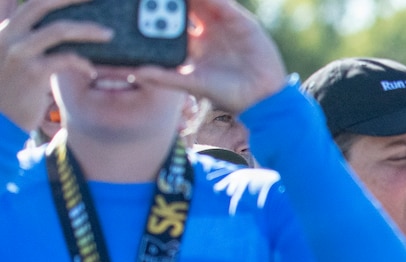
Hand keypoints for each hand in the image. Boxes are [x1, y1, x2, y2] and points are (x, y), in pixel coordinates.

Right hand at [0, 0, 105, 131]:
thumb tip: (47, 19)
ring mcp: (19, 52)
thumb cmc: (10, 87)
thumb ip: (24, 34)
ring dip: (88, 30)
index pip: (30, 2)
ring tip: (108, 34)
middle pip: (40, 4)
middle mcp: (8, 34)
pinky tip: (93, 70)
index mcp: (5, 28)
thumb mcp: (10, 54)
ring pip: (58, 30)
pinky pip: (65, 59)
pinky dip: (83, 62)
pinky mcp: (33, 73)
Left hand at [129, 0, 283, 111]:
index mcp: (193, 42)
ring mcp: (225, 23)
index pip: (172, 19)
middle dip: (173, 0)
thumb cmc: (228, 94)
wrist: (262, 99)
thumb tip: (136, 72)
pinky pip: (224, 3)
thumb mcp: (191, 83)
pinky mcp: (242, 21)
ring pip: (203, 0)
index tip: (138, 3)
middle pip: (186, 5)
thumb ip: (164, 77)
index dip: (158, 9)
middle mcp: (207, 29)